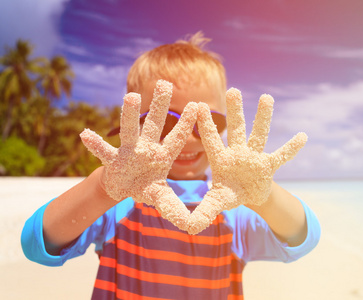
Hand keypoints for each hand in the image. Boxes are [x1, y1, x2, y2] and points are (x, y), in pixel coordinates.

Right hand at [80, 80, 197, 229]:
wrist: (123, 189)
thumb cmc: (146, 187)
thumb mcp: (162, 199)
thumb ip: (176, 209)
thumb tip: (194, 227)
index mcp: (163, 156)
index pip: (177, 138)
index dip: (186, 124)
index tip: (197, 105)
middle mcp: (146, 148)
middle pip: (154, 124)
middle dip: (159, 106)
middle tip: (166, 83)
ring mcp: (129, 152)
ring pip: (129, 130)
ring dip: (129, 114)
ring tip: (130, 96)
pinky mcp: (112, 160)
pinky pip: (103, 151)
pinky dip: (95, 144)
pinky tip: (86, 134)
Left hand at [187, 88, 306, 233]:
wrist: (248, 195)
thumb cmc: (229, 193)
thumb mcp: (216, 202)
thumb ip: (204, 211)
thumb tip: (187, 228)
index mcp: (221, 160)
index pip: (211, 141)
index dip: (205, 125)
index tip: (197, 105)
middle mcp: (238, 153)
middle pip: (236, 130)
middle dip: (235, 111)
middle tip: (233, 90)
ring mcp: (254, 157)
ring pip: (259, 135)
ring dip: (263, 117)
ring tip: (266, 97)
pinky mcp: (268, 166)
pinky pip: (281, 156)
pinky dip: (291, 148)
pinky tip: (303, 136)